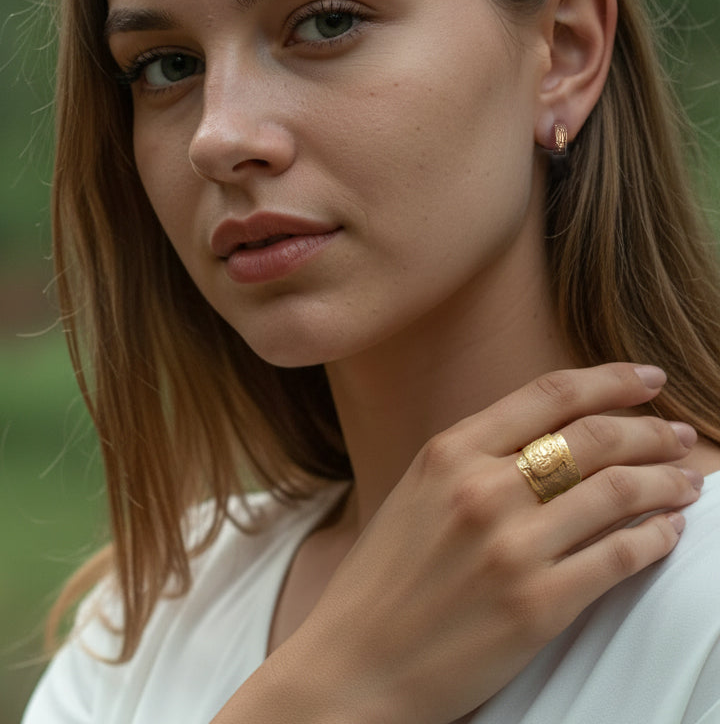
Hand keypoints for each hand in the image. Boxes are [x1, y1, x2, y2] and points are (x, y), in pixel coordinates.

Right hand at [263, 363, 700, 723]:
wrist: (355, 663)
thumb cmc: (383, 578)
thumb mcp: (416, 493)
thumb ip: (476, 459)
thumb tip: (555, 437)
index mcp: (448, 453)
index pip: (549, 395)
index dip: (611, 379)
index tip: (647, 379)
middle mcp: (482, 489)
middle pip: (595, 437)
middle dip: (651, 432)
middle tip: (679, 437)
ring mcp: (512, 548)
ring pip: (619, 492)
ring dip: (667, 481)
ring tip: (687, 481)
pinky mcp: (538, 605)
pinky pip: (621, 556)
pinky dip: (656, 537)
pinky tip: (667, 531)